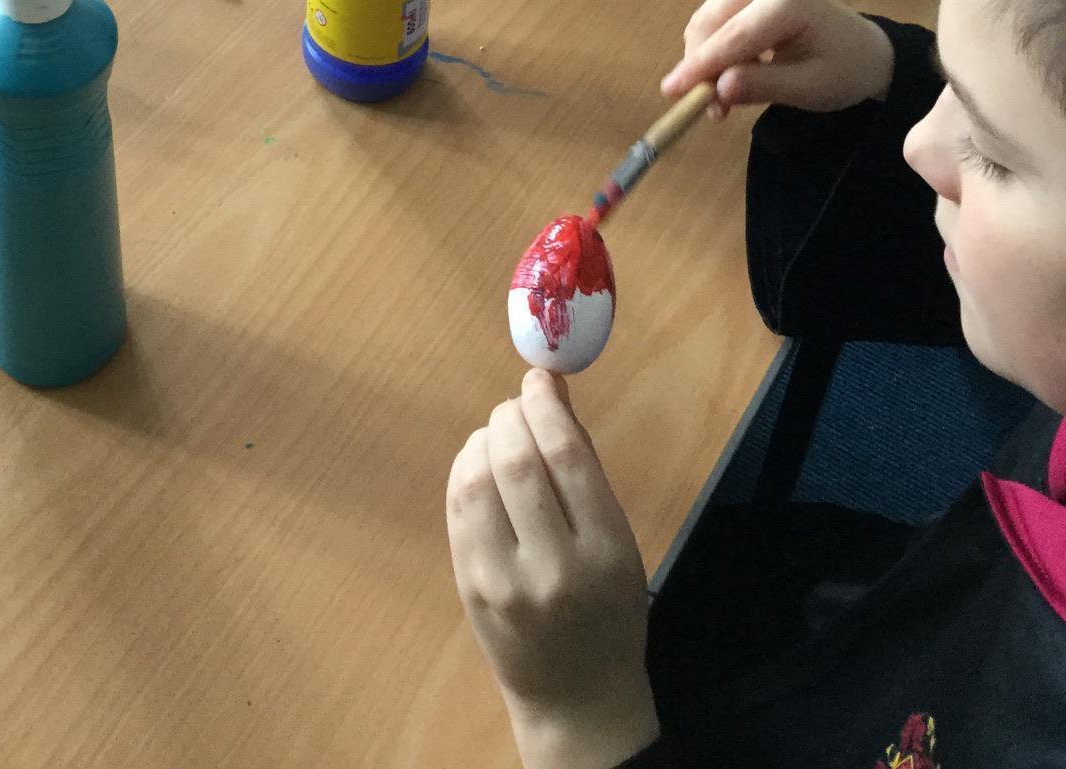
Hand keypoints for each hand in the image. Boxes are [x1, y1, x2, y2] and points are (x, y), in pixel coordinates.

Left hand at [447, 369, 658, 768]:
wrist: (576, 697)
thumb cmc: (608, 610)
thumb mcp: (620, 543)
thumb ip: (585, 470)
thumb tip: (551, 393)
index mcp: (607, 552)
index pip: (568, 457)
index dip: (547, 406)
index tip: (539, 380)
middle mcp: (554, 567)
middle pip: (518, 461)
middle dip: (512, 416)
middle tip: (518, 406)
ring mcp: (504, 580)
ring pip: (478, 479)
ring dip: (484, 439)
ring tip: (499, 434)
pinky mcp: (469, 586)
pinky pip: (457, 508)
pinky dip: (465, 468)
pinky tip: (478, 462)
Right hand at [657, 0, 896, 119]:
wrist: (865, 49)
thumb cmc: (844, 70)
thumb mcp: (810, 89)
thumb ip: (763, 87)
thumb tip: (718, 90)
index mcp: (789, 1)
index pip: (733, 37)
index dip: (700, 66)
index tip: (671, 92)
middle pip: (712, 24)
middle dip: (702, 66)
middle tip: (711, 109)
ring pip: (707, 21)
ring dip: (705, 60)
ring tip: (724, 96)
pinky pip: (715, 18)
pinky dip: (714, 48)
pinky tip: (733, 72)